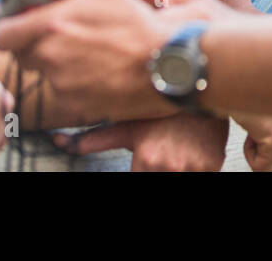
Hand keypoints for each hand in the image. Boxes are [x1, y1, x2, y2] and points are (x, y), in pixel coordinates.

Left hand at [0, 0, 218, 122]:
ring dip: (53, 63)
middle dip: (34, 44)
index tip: (23, 24)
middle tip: (62, 35)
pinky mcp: (72, 104)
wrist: (164, 64)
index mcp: (49, 24)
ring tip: (85, 51)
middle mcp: (48, 56)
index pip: (2, 34)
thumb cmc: (135, 22)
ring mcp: (59, 83)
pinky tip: (95, 70)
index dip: (10, 28)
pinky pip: (60, 90)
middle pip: (20, 54)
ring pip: (41, 72)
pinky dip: (71, 81)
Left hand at [55, 113, 228, 171]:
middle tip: (163, 152)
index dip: (140, 172)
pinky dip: (197, 169)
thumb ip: (95, 139)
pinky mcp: (214, 166)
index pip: (136, 180)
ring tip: (176, 153)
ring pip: (179, 179)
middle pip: (156, 180)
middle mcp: (170, 168)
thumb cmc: (162, 110)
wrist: (201, 90)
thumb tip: (58, 141)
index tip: (144, 161)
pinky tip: (192, 153)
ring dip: (177, 171)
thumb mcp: (127, 124)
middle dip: (157, 170)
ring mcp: (194, 169)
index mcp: (147, 161)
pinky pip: (202, 176)